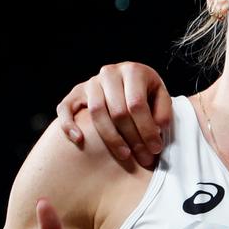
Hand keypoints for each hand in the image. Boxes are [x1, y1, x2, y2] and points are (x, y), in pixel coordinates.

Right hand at [56, 63, 173, 168]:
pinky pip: (65, 108)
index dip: (147, 129)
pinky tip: (79, 139)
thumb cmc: (147, 92)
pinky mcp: (76, 93)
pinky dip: (69, 124)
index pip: (137, 104)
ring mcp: (91, 82)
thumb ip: (163, 112)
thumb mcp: (161, 96)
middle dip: (132, 138)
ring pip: (96, 112)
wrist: (128, 80)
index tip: (156, 148)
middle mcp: (110, 73)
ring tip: (124, 155)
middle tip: (144, 157)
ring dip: (110, 138)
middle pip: (118, 111)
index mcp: (133, 71)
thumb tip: (157, 129)